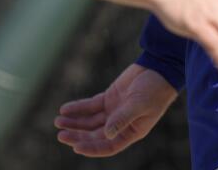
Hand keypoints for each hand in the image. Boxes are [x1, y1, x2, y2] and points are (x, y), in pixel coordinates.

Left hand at [55, 64, 176, 156]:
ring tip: (58, 121)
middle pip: (95, 135)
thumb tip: (106, 134)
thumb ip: (122, 118)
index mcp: (131, 132)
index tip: (76, 147)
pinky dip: (78, 108)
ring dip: (74, 123)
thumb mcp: (140, 104)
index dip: (92, 148)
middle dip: (77, 136)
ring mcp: (113, 111)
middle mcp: (120, 125)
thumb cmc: (155, 90)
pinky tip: (65, 109)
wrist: (160, 68)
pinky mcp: (109, 98)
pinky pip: (90, 106)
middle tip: (61, 135)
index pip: (108, 146)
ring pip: (90, 122)